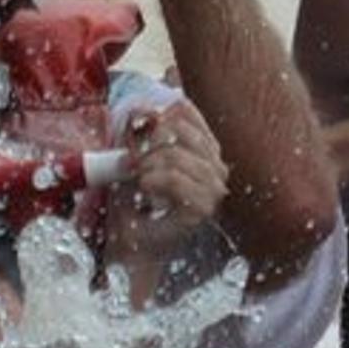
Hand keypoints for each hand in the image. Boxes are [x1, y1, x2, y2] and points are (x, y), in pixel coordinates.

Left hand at [106, 99, 227, 264]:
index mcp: (204, 151)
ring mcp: (213, 189)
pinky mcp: (202, 208)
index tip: (135, 123)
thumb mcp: (135, 158)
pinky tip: (145, 189)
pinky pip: (175, 179)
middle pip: (180, 131)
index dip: (157, 111)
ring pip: (176, 155)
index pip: (187, 112)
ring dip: (147, 165)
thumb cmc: (133, 204)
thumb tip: (146, 101)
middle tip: (134, 163)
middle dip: (148, 144)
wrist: (133, 246)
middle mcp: (216, 168)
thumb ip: (142, 131)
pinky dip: (152, 180)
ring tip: (139, 179)